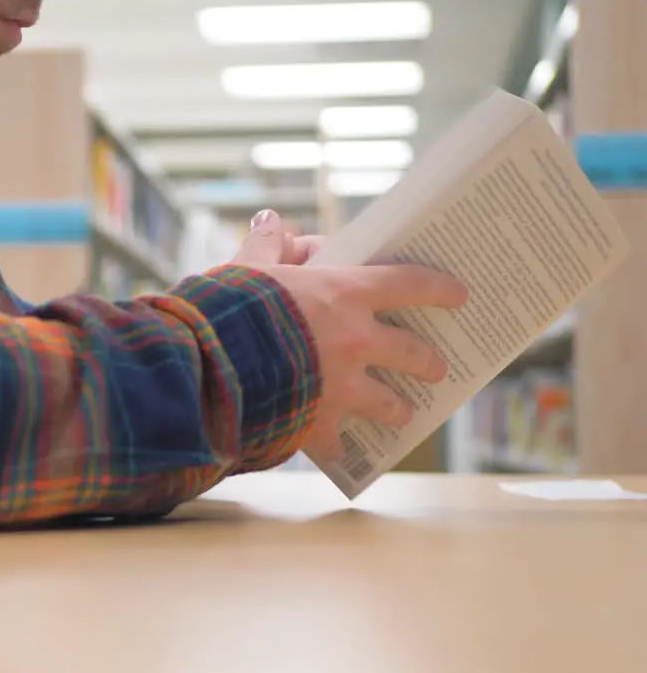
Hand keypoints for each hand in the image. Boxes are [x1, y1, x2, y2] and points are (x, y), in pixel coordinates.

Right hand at [230, 209, 467, 458]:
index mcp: (344, 294)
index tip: (460, 296)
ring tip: (402, 414)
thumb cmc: (231, 307)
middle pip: (413, 352)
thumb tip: (269, 221)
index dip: (438, 289)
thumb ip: (264, 246)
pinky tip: (340, 452)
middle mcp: (356, 341)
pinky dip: (338, 445)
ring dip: (398, 408)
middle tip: (436, 367)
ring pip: (389, 403)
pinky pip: (339, 443)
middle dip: (429, 361)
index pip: (408, 284)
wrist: (212, 366)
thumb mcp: (245, 268)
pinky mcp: (319, 425)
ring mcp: (343, 387)